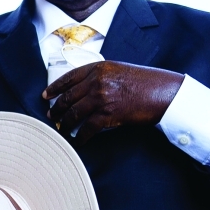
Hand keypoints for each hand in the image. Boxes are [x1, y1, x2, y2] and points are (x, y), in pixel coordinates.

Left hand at [42, 62, 184, 146]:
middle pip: (67, 98)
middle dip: (56, 109)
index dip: (54, 88)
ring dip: (65, 123)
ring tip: (62, 128)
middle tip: (51, 116)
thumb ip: (99, 77)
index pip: (68, 78)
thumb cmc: (145, 82)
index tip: (46, 96)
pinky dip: (81, 137)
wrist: (163, 92)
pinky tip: (79, 140)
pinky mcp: (108, 114)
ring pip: (73, 113)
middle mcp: (96, 81)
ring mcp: (101, 98)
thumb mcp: (119, 71)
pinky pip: (87, 128)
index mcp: (98, 68)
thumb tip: (82, 91)